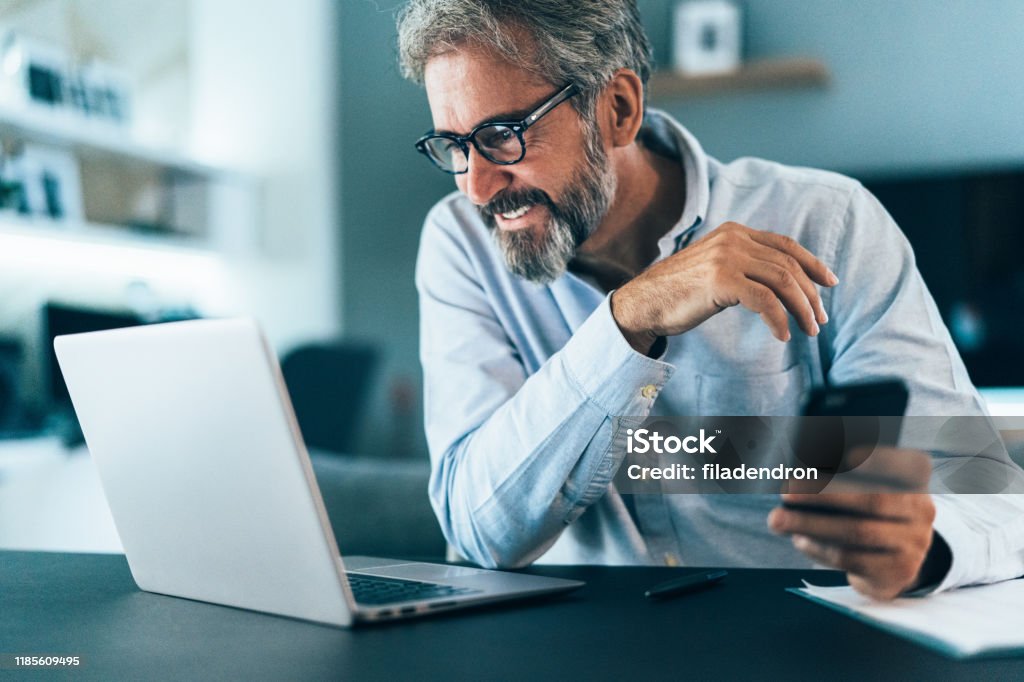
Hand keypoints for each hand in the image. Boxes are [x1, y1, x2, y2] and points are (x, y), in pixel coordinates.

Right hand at [611, 222, 837, 352]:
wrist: (642, 303)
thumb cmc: (677, 293)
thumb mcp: (715, 269)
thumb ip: (743, 266)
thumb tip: (781, 284)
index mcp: (734, 232)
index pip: (785, 245)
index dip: (812, 263)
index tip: (829, 283)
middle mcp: (733, 239)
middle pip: (788, 265)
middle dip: (810, 295)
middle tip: (820, 320)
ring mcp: (726, 257)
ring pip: (782, 281)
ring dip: (802, 308)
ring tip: (809, 330)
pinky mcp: (721, 279)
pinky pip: (764, 300)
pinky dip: (779, 320)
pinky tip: (782, 335)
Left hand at [768, 448, 937, 599]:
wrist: (895, 560)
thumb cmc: (867, 513)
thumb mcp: (866, 489)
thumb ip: (842, 477)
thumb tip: (798, 474)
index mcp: (916, 481)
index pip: (903, 464)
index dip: (875, 459)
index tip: (843, 455)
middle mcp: (922, 511)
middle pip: (872, 500)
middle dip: (823, 495)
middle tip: (785, 492)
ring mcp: (914, 544)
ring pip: (858, 532)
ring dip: (810, 524)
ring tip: (778, 520)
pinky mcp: (898, 572)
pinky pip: (851, 559)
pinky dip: (819, 548)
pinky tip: (799, 540)